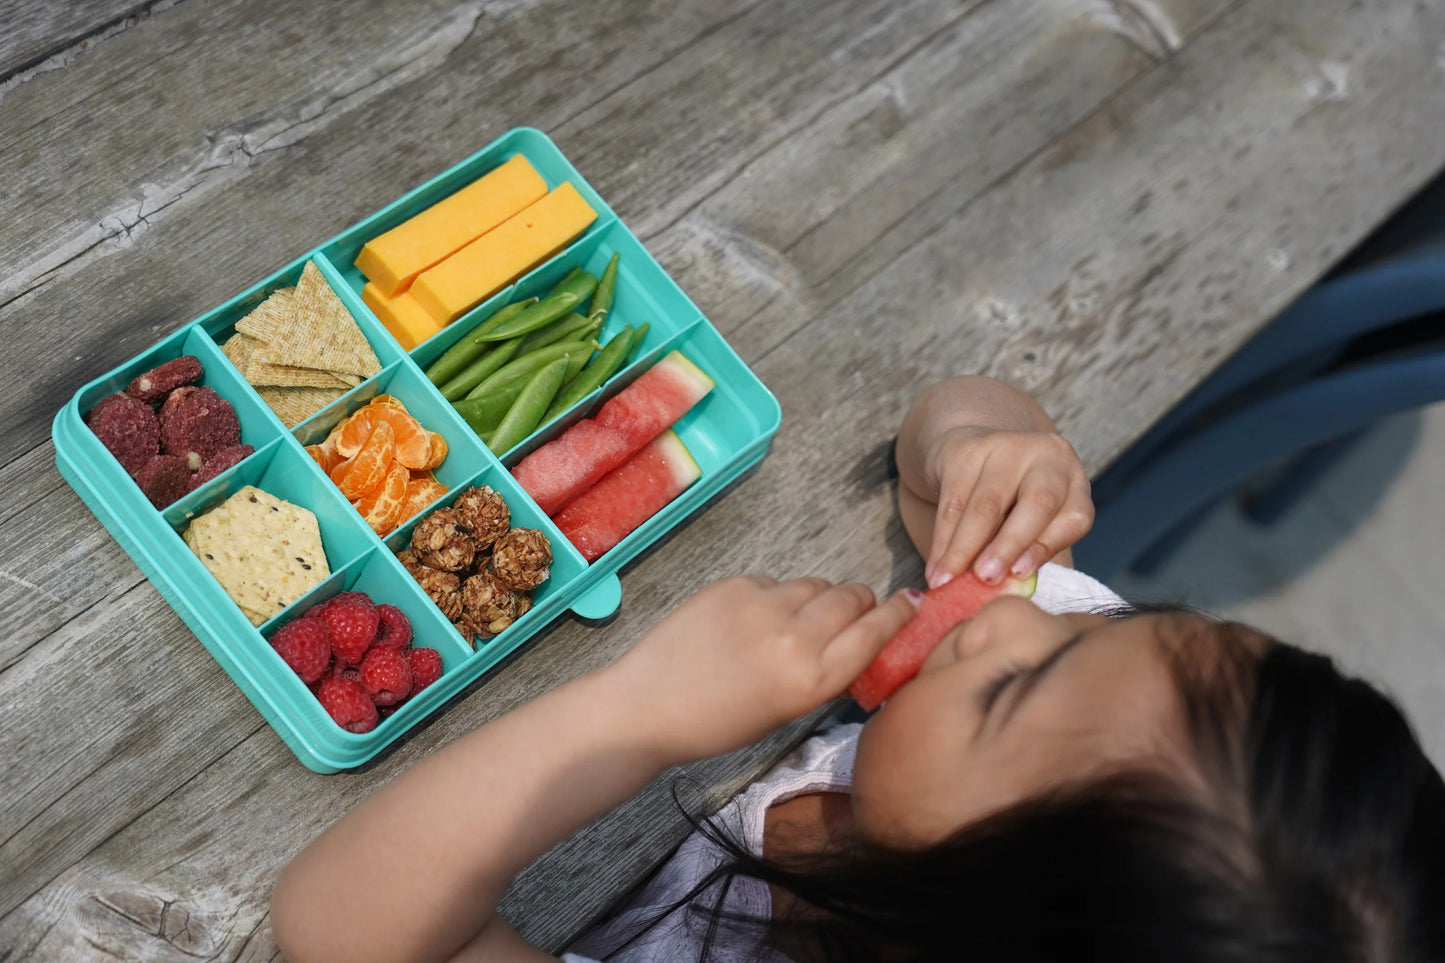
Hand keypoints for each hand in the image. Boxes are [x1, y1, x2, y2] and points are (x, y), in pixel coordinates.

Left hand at [604, 577, 919, 763]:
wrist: (650, 705)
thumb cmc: (719, 721)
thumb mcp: (786, 710)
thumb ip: (825, 671)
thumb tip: (858, 635)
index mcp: (812, 680)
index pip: (875, 631)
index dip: (897, 614)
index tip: (910, 602)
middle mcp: (794, 638)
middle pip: (852, 596)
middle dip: (858, 603)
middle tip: (849, 614)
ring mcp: (762, 605)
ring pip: (815, 584)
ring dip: (815, 598)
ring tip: (789, 624)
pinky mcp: (734, 585)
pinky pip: (774, 582)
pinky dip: (773, 597)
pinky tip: (749, 623)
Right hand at [921, 426, 1092, 587]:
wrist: (977, 455)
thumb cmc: (1013, 504)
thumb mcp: (1036, 523)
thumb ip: (1031, 554)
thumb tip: (1009, 591)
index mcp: (1075, 483)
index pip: (1071, 518)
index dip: (1045, 547)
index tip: (1018, 575)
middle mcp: (1049, 457)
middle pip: (1035, 504)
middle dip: (1007, 545)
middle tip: (984, 578)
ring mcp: (1008, 447)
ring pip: (985, 506)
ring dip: (963, 549)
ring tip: (947, 582)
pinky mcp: (967, 448)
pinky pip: (953, 501)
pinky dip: (942, 540)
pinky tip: (936, 566)